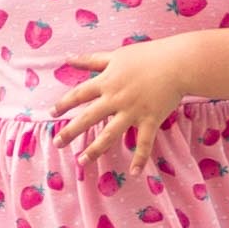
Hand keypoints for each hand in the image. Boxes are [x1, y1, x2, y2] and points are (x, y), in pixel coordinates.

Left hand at [47, 36, 198, 172]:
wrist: (178, 63)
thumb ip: (92, 60)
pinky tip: (134, 173)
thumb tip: (68, 58)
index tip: (51, 113)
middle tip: (57, 143)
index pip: (79, 94)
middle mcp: (115, 99)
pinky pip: (144, 143)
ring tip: (81, 162)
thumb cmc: (148, 56)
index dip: (63, 104)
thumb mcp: (116, 55)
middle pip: (88, 117)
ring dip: (95, 149)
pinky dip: (140, 158)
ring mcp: (132, 111)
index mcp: (107, 82)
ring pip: (110, 134)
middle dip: (70, 131)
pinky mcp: (150, 120)